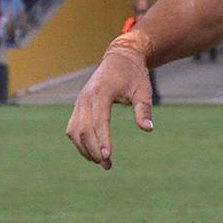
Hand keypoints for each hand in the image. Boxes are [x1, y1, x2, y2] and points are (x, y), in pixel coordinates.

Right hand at [65, 49, 153, 169]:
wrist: (120, 58)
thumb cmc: (134, 74)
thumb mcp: (143, 89)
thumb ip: (144, 109)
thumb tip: (148, 129)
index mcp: (101, 92)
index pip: (99, 120)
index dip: (102, 139)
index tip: (108, 156)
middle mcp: (86, 98)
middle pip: (84, 129)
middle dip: (94, 149)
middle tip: (107, 165)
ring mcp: (79, 102)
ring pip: (74, 130)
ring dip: (85, 148)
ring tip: (101, 162)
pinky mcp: (78, 106)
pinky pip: (74, 127)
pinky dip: (80, 141)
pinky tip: (92, 152)